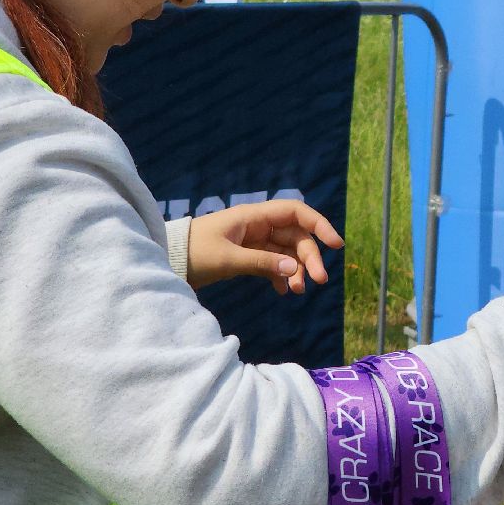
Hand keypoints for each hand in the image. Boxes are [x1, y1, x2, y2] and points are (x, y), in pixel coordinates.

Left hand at [187, 199, 343, 293]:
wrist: (168, 261)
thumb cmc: (194, 252)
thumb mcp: (228, 258)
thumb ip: (262, 262)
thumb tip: (295, 269)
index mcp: (254, 216)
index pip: (296, 212)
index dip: (318, 224)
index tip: (335, 244)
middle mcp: (258, 226)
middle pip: (296, 236)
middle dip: (310, 257)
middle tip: (319, 282)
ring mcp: (254, 241)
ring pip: (287, 252)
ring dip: (297, 270)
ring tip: (298, 292)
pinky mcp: (248, 256)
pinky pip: (274, 264)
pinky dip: (281, 276)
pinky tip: (282, 291)